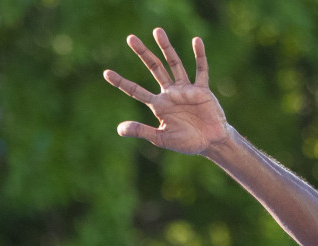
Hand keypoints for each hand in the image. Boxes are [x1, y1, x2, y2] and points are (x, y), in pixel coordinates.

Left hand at [105, 29, 230, 154]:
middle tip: (130, 38)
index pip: (136, 91)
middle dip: (143, 53)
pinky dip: (199, 56)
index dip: (121, 82)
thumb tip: (119, 129)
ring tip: (157, 31)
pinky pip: (201, 70)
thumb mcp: (161, 138)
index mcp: (159, 105)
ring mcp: (186, 89)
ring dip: (166, 48)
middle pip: (154, 68)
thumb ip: (142, 131)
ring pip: (174, 64)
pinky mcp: (202, 90)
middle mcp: (170, 93)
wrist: (211, 143)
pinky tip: (196, 41)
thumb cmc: (186, 143)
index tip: (106, 73)